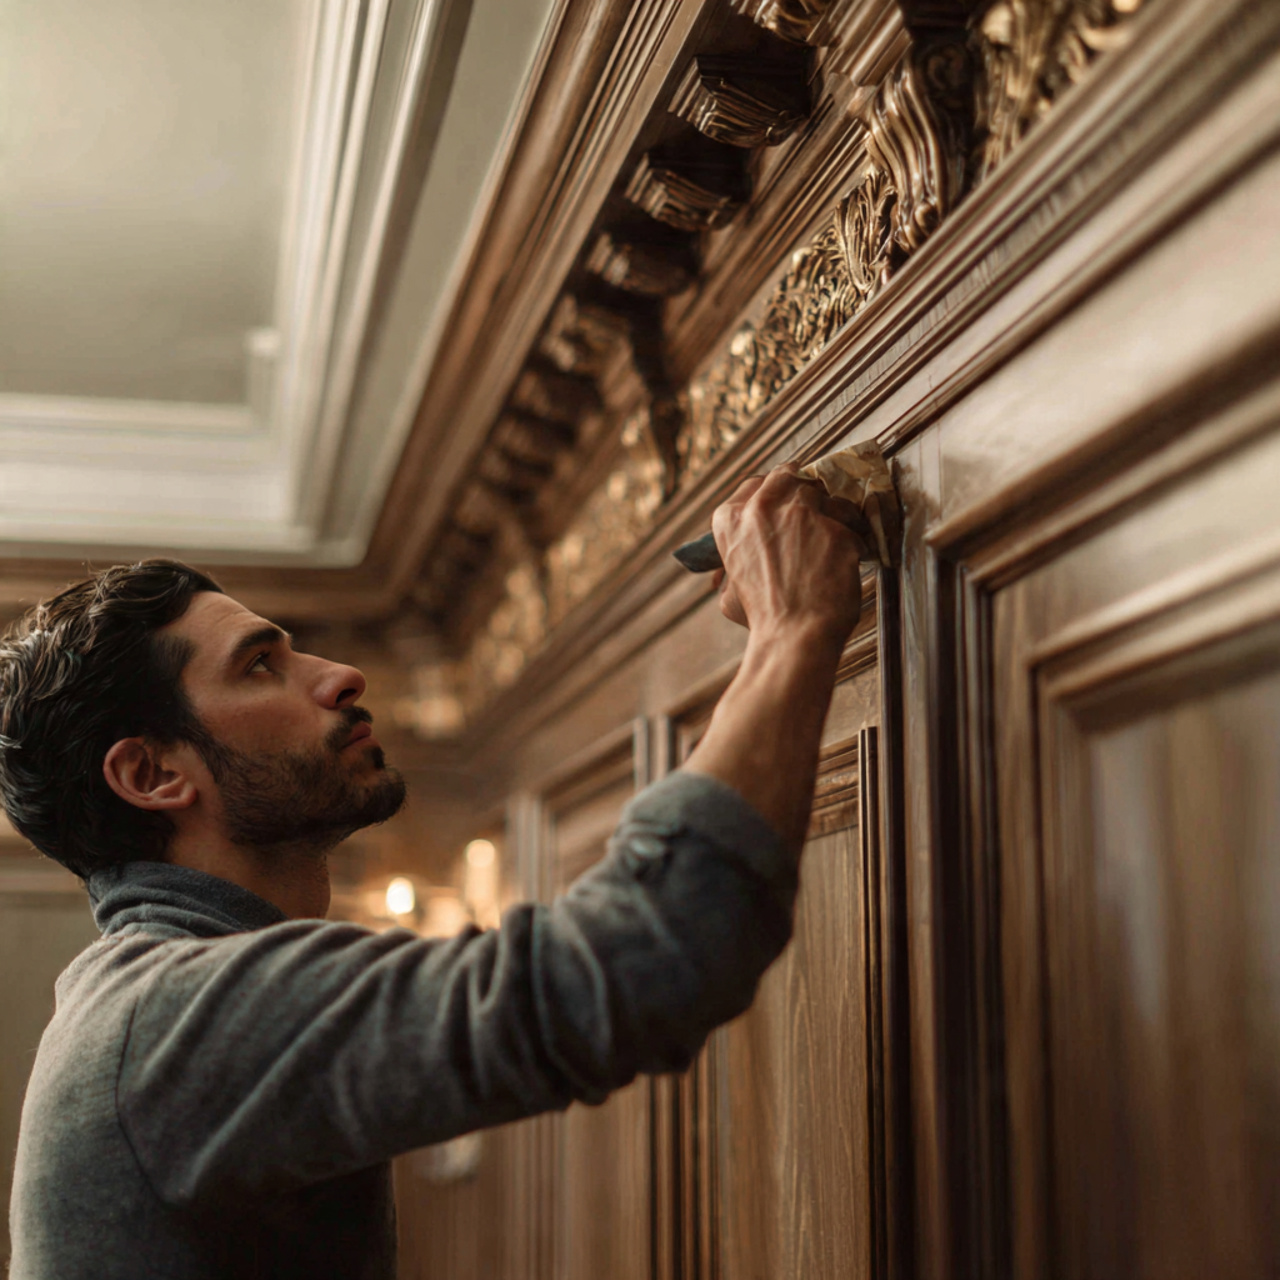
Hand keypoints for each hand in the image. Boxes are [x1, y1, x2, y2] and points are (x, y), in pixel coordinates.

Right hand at [710, 464, 863, 643]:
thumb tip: (724, 575)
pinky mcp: (834, 529)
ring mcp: (801, 515)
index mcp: (730, 520)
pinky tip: (851, 555)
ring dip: (833, 511)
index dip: (774, 488)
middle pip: (790, 477)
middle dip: (804, 487)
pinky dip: (854, 537)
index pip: (755, 483)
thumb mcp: (729, 592)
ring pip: (825, 494)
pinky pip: (851, 522)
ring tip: (837, 536)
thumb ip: (729, 571)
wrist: (793, 637)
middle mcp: (762, 508)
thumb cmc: (760, 619)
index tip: (786, 496)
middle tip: (816, 503)